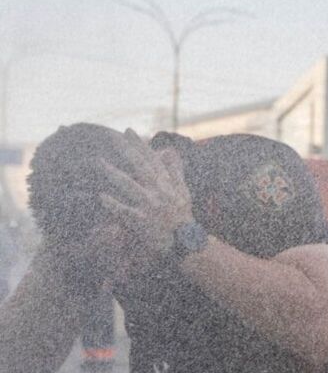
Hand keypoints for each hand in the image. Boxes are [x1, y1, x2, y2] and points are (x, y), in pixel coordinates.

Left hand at [97, 130, 192, 256]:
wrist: (185, 241)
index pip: (152, 160)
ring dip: (113, 173)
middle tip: (111, 136)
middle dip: (125, 151)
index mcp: (166, 184)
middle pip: (139, 167)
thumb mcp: (183, 191)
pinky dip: (114, 204)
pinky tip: (101, 196)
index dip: (140, 145)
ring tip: (98, 162)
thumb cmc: (182, 216)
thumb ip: (175, 171)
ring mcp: (150, 205)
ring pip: (129, 185)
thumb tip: (171, 152)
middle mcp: (158, 191)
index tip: (128, 131)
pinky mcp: (142, 220)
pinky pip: (125, 211)